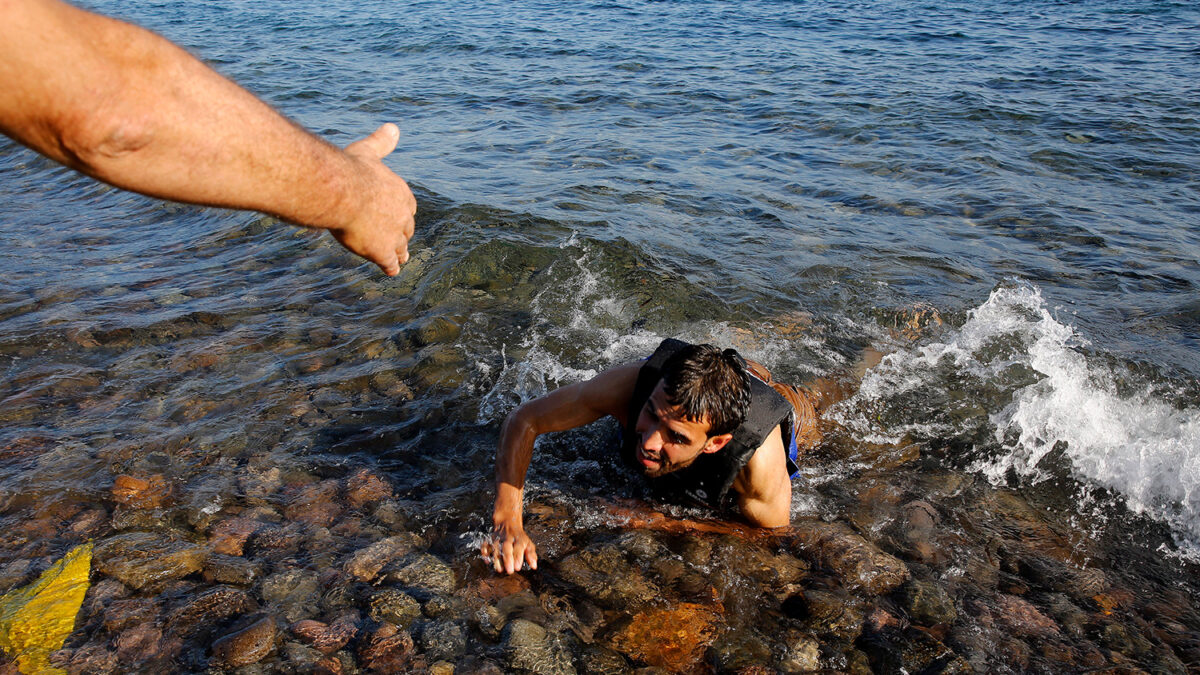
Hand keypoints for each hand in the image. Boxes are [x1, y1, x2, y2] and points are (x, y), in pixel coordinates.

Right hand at [328, 123, 416, 275]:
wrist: (341, 191)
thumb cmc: (350, 169)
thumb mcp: (368, 152)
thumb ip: (382, 143)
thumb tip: (393, 126)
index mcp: (401, 192)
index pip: (407, 206)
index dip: (402, 213)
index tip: (400, 217)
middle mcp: (403, 214)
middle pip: (406, 228)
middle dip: (402, 234)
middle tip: (401, 242)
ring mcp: (394, 234)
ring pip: (401, 247)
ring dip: (400, 253)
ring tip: (400, 258)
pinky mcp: (382, 250)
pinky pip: (390, 263)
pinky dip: (391, 266)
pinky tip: (391, 271)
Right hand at [481, 517, 537, 574]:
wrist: (508, 522)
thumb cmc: (519, 537)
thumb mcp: (528, 544)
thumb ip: (531, 555)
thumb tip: (534, 566)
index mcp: (519, 539)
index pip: (519, 547)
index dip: (518, 557)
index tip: (517, 567)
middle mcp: (508, 538)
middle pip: (506, 547)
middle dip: (507, 559)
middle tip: (509, 571)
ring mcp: (498, 538)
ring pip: (496, 547)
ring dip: (497, 558)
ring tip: (499, 570)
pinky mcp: (490, 539)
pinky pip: (485, 544)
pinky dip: (485, 552)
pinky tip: (487, 561)